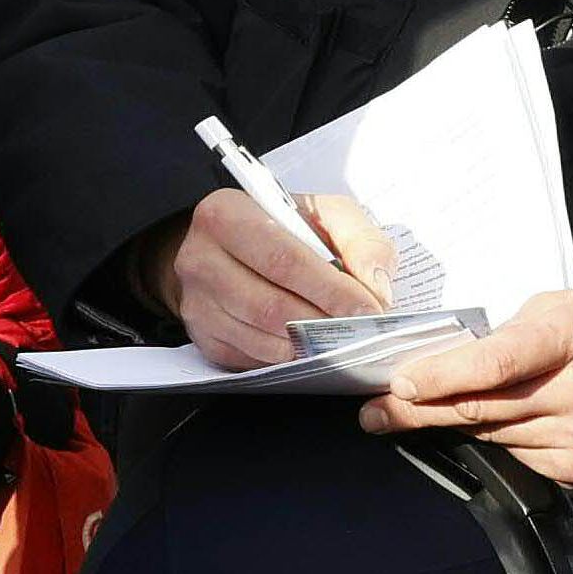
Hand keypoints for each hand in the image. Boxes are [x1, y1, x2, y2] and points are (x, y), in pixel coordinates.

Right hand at [143, 185, 396, 370]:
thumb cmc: (279, 228)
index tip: (368, 308)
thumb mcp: (323, 214)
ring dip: (308, 345)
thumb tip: (376, 286)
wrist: (228, 246)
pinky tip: (306, 344)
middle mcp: (200, 259)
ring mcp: (196, 302)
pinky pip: (253, 359)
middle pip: (270, 307)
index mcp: (226, 215)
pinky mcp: (203, 336)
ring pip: (263, 339)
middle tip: (360, 330)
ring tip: (337, 337)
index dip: (331, 289)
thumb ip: (360, 239)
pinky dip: (288, 358)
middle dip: (323, 324)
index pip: (283, 260)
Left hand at [361, 289, 572, 490]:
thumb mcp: (570, 308)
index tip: (398, 383)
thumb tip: (450, 359)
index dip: (441, 376)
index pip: (496, 363)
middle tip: (374, 412)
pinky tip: (495, 422)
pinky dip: (497, 439)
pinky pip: (518, 457)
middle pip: (482, 408)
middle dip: (417, 411)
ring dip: (453, 424)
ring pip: (492, 435)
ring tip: (420, 412)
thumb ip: (513, 331)